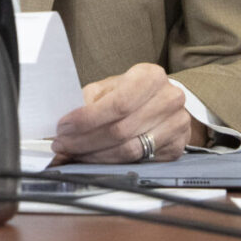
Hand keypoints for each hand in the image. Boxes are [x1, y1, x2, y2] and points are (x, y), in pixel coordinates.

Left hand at [50, 63, 206, 163]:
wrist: (163, 104)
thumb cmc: (131, 93)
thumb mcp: (110, 87)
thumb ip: (89, 101)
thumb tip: (62, 124)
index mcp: (150, 77)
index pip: (117, 104)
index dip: (87, 119)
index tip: (63, 128)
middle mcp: (169, 99)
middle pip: (121, 130)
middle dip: (85, 141)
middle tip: (62, 145)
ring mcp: (177, 125)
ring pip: (129, 150)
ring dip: (95, 156)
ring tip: (74, 153)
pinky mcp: (177, 148)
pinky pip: (139, 162)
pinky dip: (112, 163)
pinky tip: (94, 159)